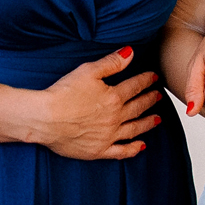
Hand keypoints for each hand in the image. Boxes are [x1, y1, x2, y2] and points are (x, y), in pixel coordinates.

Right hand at [31, 47, 162, 159]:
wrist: (45, 118)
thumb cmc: (63, 94)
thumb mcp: (88, 71)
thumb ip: (111, 62)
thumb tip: (130, 53)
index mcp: (114, 97)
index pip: (135, 86)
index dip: (147, 80)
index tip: (155, 77)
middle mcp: (115, 118)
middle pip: (138, 107)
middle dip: (150, 100)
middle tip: (159, 96)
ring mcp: (108, 136)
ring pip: (134, 129)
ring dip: (147, 123)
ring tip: (157, 118)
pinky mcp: (98, 150)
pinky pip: (120, 151)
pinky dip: (132, 149)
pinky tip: (141, 146)